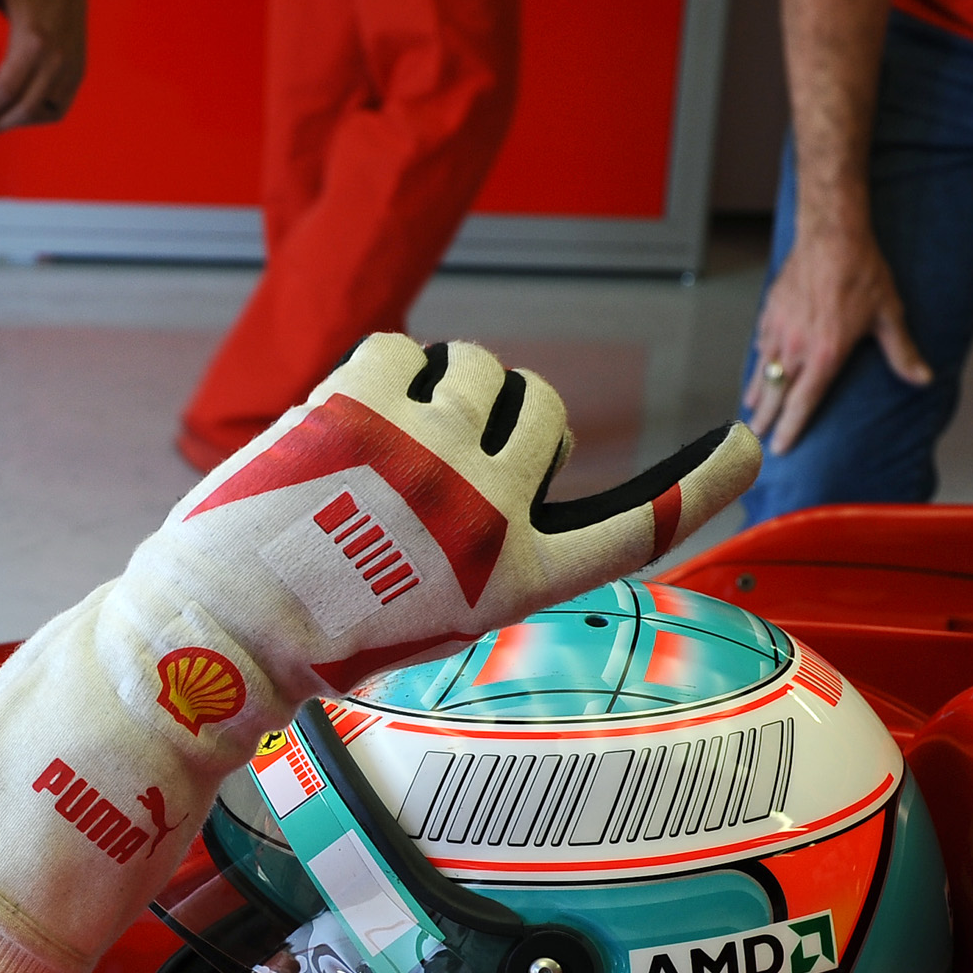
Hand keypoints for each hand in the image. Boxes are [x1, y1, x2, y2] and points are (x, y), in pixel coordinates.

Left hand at [0, 0, 86, 133]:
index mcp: (31, 40)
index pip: (4, 90)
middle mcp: (55, 58)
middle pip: (22, 110)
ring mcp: (70, 68)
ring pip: (40, 114)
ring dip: (15, 123)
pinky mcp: (78, 74)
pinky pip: (56, 110)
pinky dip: (36, 117)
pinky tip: (17, 114)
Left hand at [165, 335, 761, 693]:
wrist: (223, 628)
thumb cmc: (324, 624)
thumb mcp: (435, 600)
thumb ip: (484, 528)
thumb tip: (493, 437)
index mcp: (518, 580)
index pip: (635, 528)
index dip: (700, 489)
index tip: (749, 447)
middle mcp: (493, 512)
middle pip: (543, 405)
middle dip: (497, 414)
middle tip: (429, 464)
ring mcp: (432, 450)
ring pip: (473, 364)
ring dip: (434, 389)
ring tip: (375, 455)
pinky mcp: (369, 400)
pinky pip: (406, 344)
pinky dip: (374, 373)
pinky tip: (339, 429)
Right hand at [744, 222, 931, 454]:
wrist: (832, 235)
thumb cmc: (861, 271)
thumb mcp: (888, 315)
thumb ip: (902, 352)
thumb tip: (923, 378)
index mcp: (826, 355)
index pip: (803, 404)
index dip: (791, 429)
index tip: (781, 447)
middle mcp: (798, 348)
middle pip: (775, 395)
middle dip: (765, 420)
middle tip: (755, 438)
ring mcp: (780, 330)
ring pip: (762, 372)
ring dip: (757, 394)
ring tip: (751, 409)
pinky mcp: (771, 312)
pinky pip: (760, 344)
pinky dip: (757, 361)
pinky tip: (757, 367)